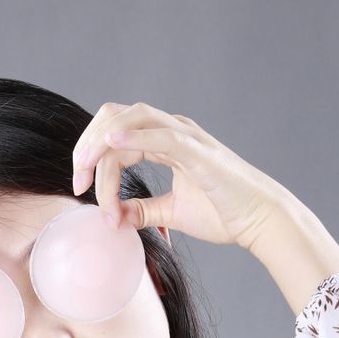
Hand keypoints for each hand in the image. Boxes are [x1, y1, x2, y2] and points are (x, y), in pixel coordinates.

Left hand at [71, 101, 278, 253]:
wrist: (260, 220)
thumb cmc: (225, 214)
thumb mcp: (172, 213)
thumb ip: (143, 211)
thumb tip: (114, 217)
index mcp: (165, 141)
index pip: (114, 134)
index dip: (91, 158)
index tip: (82, 191)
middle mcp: (172, 131)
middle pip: (115, 117)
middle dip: (88, 147)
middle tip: (78, 183)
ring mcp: (185, 136)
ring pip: (132, 119)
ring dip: (102, 143)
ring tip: (86, 171)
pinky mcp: (197, 152)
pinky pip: (160, 135)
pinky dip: (133, 136)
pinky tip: (112, 143)